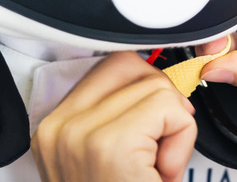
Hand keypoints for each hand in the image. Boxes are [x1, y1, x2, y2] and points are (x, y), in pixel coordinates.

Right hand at [33, 51, 197, 181]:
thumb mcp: (109, 159)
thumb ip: (120, 115)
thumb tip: (157, 76)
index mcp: (55, 129)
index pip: (113, 66)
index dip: (148, 90)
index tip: (155, 123)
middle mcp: (60, 130)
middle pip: (136, 69)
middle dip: (162, 107)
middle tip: (154, 155)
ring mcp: (81, 137)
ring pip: (158, 89)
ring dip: (174, 130)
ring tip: (153, 170)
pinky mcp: (110, 148)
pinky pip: (170, 111)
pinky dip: (181, 142)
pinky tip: (160, 175)